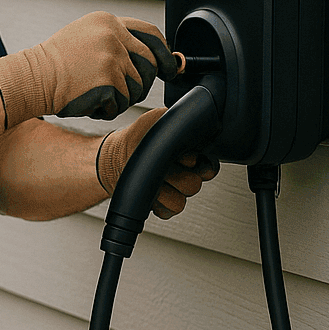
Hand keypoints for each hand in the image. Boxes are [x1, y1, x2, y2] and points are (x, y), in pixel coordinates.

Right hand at [0, 13, 181, 126]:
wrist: (32, 78)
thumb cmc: (55, 62)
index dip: (164, 53)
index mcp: (108, 21)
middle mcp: (113, 36)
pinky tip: (89, 101)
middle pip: (150, 64)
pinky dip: (107, 109)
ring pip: (137, 87)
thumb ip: (116, 39)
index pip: (151, 34)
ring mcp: (111, 59)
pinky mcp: (108, 82)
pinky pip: (121, 103)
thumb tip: (150, 56)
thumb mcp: (85, 35)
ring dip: (120, 98)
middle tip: (123, 90)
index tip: (169, 67)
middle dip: (142, 82)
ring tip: (96, 93)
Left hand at [96, 107, 219, 218]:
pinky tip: (149, 192)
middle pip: (194, 185)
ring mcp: (175, 191)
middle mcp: (186, 174)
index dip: (199, 164)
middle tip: (162, 165)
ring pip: (181, 201)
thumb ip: (175, 118)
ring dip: (164, 190)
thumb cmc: (139, 136)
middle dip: (176, 175)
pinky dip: (158, 204)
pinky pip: (169, 212)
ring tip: (151, 178)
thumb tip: (190, 117)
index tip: (185, 158)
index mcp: (191, 156)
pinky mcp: (164, 206)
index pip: (209, 167)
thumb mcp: (156, 119)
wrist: (118, 155)